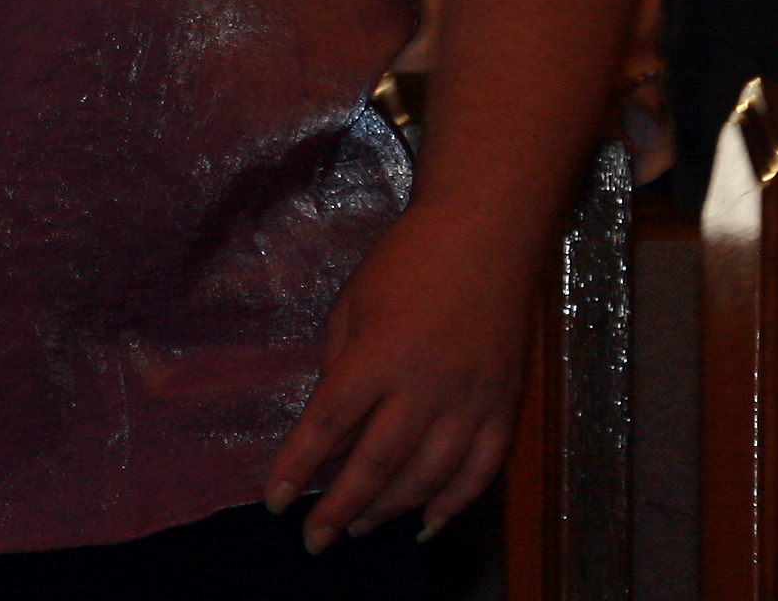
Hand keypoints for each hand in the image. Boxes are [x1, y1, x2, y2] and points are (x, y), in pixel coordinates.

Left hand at [264, 203, 533, 548]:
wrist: (483, 237)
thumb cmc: (405, 262)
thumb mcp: (351, 303)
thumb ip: (338, 362)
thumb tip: (329, 420)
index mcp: (376, 357)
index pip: (328, 425)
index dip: (298, 467)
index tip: (274, 502)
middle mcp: (424, 388)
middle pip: (376, 464)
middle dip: (340, 507)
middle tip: (315, 540)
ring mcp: (469, 402)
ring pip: (427, 477)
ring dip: (389, 510)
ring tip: (359, 528)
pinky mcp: (502, 408)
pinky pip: (480, 471)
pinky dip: (453, 504)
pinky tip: (426, 523)